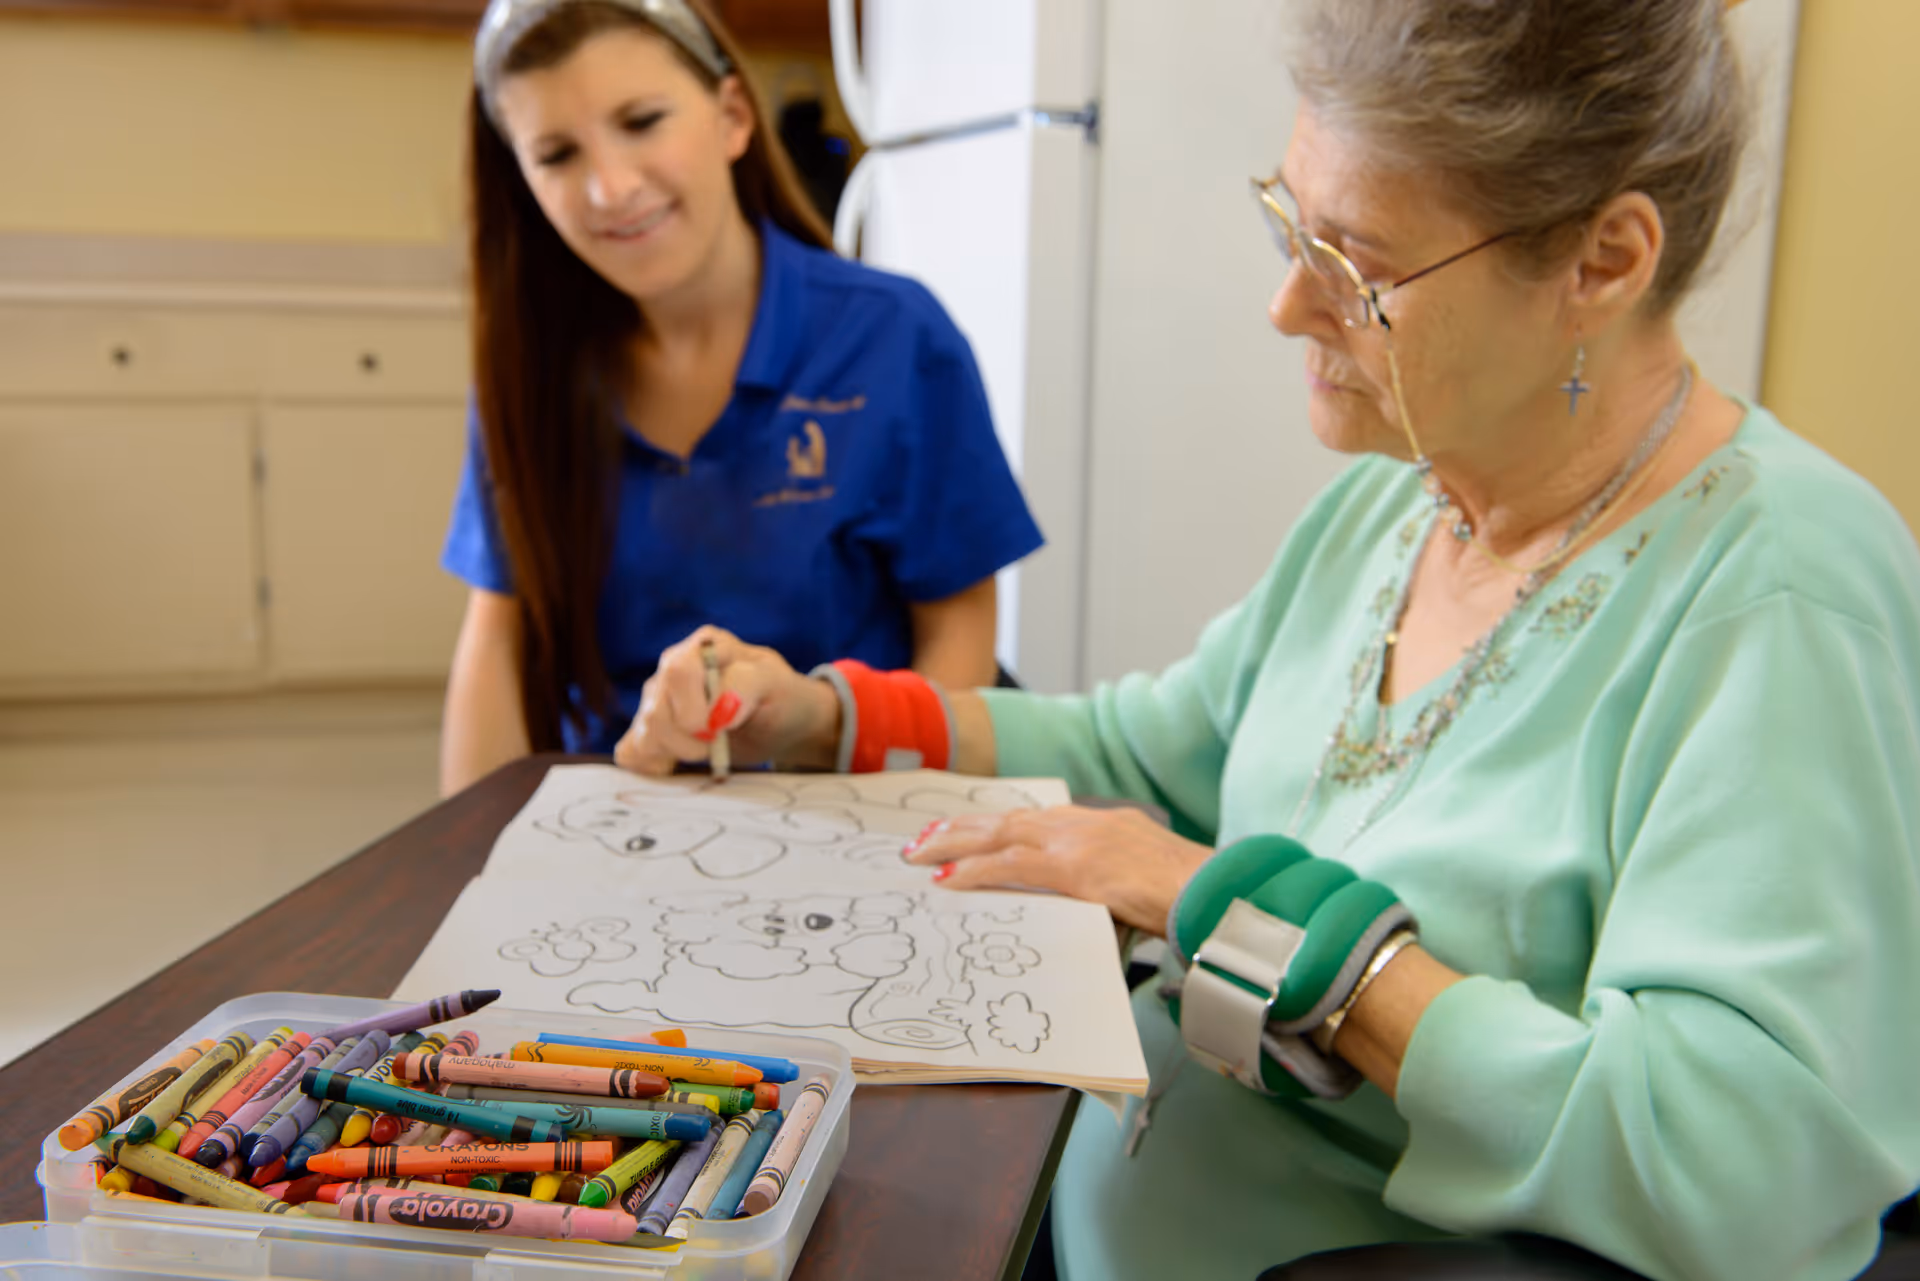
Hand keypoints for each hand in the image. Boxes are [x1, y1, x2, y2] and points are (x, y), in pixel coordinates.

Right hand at [613, 626, 839, 775]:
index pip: (678, 673)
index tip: (719, 730)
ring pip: (643, 734)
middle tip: (716, 746)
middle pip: (655, 710)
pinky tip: (678, 763)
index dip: (695, 711)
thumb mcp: (775, 683)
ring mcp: (656, 698)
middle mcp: (672, 668)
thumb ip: (747, 685)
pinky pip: (631, 751)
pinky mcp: (648, 729)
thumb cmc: (779, 697)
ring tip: (705, 751)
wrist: (778, 722)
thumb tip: (719, 710)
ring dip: (674, 754)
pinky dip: (652, 765)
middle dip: (687, 741)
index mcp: (702, 647)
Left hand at [902, 805, 1212, 934]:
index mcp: (1102, 825)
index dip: (997, 826)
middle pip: (1009, 821)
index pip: (1036, 820)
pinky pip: (1013, 867)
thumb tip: (1096, 907)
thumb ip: (1112, 887)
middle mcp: (1085, 825)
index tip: (968, 830)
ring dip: (955, 844)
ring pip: (1000, 837)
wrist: (1219, 892)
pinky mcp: (1077, 868)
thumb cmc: (1193, 896)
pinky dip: (976, 872)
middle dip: (963, 829)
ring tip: (921, 854)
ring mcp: (1080, 843)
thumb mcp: (1144, 881)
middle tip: (924, 838)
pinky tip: (949, 880)